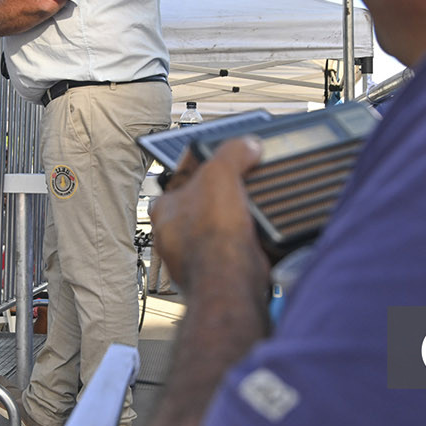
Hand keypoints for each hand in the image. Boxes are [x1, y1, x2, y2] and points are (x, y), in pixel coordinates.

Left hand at [150, 137, 269, 298]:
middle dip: (223, 191)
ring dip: (237, 217)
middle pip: (202, 201)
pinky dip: (248, 240)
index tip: (221, 154)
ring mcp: (197, 255)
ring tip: (255, 206)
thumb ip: (233, 151)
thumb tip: (248, 144)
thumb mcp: (220, 173)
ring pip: (219, 226)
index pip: (180, 175)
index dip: (202, 161)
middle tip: (244, 179)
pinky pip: (235, 247)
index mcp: (165, 208)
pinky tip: (260, 232)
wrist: (229, 281)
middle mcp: (175, 234)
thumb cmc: (211, 233)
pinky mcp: (219, 270)